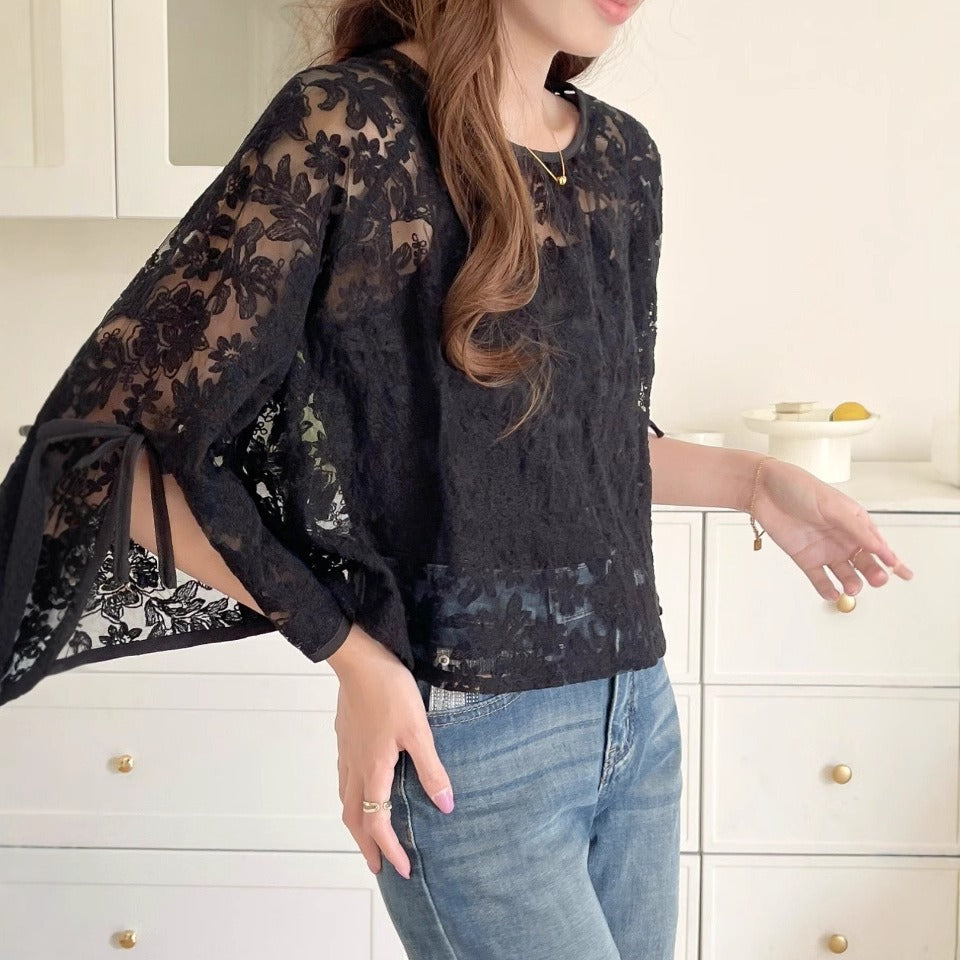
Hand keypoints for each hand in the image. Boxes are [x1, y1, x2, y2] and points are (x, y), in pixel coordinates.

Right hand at [332, 625, 454, 878]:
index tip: (404, 869)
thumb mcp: (418, 730)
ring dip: (356, 824)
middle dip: (366, 847)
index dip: (391, 849)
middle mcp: (354, 767)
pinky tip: (362, 789)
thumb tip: (446, 805)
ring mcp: (346, 752)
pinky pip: (344, 779)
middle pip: (354, 819)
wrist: (359, 660)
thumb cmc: (390, 692)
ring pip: (345, 800)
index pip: (378, 823)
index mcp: (373, 770)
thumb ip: (431, 769)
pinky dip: (352, 798)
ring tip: (369, 835)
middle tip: (379, 867)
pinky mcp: (345, 737)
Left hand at [751, 458, 913, 599]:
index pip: (878, 544)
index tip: (904, 574)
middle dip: (874, 573)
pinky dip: (826, 588)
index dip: (892, 560)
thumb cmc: (799, 488)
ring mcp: (825, 550)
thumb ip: (856, 529)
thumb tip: (881, 548)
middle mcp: (842, 538)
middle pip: (865, 563)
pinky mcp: (805, 559)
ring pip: (845, 573)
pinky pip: (819, 578)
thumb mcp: (833, 506)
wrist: (763, 490)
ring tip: (852, 587)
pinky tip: (832, 594)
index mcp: (854, 522)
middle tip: (877, 580)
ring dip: (851, 583)